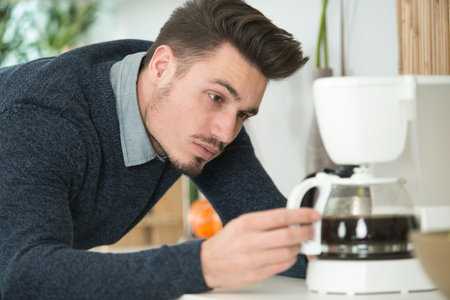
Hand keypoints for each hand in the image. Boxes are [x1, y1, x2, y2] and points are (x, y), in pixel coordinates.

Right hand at [200, 207, 319, 288]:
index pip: (280, 217)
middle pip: (288, 236)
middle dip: (305, 233)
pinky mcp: (256, 274)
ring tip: (299, 243)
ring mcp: (253, 259)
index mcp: (246, 224)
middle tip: (311, 230)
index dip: (301, 215)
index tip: (312, 215)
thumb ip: (265, 221)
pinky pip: (283, 266)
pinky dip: (291, 259)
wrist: (208, 263)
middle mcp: (250, 241)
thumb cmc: (226, 242)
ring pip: (288, 253)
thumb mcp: (242, 223)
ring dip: (299, 247)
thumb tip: (291, 220)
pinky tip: (289, 254)